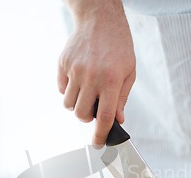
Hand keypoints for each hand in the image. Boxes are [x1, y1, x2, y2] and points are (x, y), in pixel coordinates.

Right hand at [58, 2, 135, 146]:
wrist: (100, 20)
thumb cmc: (118, 46)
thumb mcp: (128, 72)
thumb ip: (121, 98)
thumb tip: (117, 120)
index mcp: (111, 80)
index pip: (104, 117)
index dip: (101, 134)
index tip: (98, 144)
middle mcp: (91, 77)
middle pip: (82, 114)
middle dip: (88, 117)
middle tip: (95, 107)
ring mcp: (74, 70)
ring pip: (68, 105)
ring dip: (77, 105)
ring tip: (87, 92)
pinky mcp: (63, 64)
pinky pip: (61, 89)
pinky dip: (69, 91)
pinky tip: (79, 80)